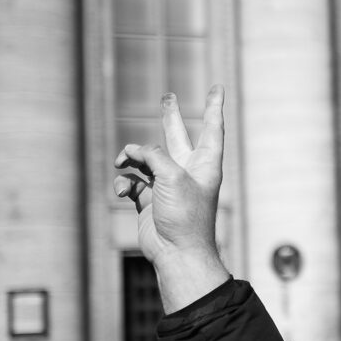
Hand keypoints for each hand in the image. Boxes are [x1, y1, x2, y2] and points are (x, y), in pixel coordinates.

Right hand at [113, 87, 229, 311]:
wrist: (176, 252)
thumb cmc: (184, 215)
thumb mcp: (172, 176)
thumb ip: (153, 155)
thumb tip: (132, 152)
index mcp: (205, 163)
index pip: (212, 127)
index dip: (214, 106)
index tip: (218, 87)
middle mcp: (187, 171)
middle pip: (177, 136)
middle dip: (170, 116)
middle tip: (167, 96)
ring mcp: (167, 185)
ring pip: (145, 159)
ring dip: (130, 158)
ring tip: (122, 162)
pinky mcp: (150, 199)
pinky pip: (132, 181)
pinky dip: (124, 181)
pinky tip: (123, 190)